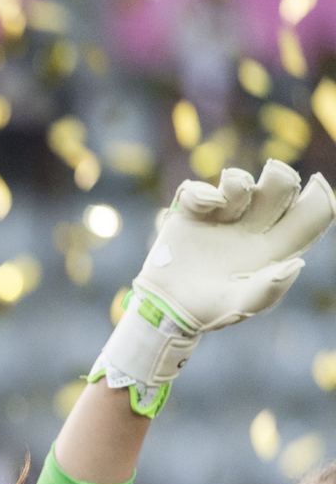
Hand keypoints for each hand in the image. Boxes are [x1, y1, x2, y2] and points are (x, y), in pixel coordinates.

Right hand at [134, 160, 332, 332]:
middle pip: (279, 190)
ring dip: (239, 183)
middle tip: (274, 173)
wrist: (165, 307)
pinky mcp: (190, 213)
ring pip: (241, 183)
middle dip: (281, 178)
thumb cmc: (209, 310)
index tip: (317, 187)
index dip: (318, 198)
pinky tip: (204, 204)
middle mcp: (253, 226)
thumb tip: (296, 263)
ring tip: (229, 195)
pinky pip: (198, 190)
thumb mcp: (241, 305)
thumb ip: (268, 289)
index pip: (309, 216)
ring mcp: (222, 217)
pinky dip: (202, 192)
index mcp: (275, 246)